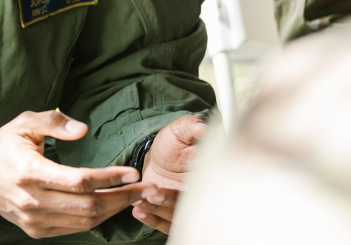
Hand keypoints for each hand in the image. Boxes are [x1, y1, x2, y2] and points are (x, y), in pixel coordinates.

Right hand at [0, 111, 157, 238]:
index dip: (110, 178)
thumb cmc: (4, 145)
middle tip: (146, 188)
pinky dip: (97, 218)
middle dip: (123, 197)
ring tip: (134, 196)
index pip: (79, 180)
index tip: (133, 172)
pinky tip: (111, 205)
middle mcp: (32, 201)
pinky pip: (75, 228)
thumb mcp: (25, 122)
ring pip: (84, 221)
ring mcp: (34, 220)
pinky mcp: (36, 230)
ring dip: (114, 209)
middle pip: (88, 205)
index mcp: (29, 172)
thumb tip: (83, 130)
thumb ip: (55, 122)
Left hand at [131, 113, 206, 233]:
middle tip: (152, 194)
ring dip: (158, 210)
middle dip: (170, 202)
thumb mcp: (181, 130)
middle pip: (193, 206)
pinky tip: (138, 211)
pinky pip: (167, 225)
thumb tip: (202, 124)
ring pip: (179, 217)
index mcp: (211, 173)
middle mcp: (204, 193)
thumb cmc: (174, 143)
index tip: (164, 188)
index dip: (191, 188)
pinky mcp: (176, 217)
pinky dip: (153, 220)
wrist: (161, 158)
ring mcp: (190, 208)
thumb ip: (192, 126)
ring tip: (139, 200)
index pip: (209, 185)